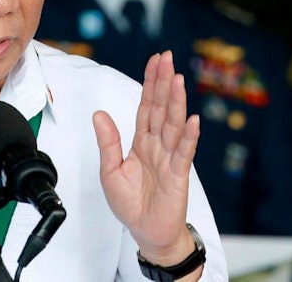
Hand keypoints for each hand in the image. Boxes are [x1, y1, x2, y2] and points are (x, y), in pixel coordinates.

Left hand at [93, 50, 200, 264]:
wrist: (147, 233)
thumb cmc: (131, 204)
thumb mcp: (110, 171)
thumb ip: (108, 143)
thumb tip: (99, 114)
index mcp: (141, 142)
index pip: (146, 107)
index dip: (150, 84)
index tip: (155, 61)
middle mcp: (158, 146)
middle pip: (161, 109)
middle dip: (163, 83)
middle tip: (167, 59)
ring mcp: (169, 159)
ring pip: (172, 125)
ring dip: (176, 102)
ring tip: (177, 80)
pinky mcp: (178, 176)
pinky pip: (183, 153)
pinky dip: (188, 137)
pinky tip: (192, 120)